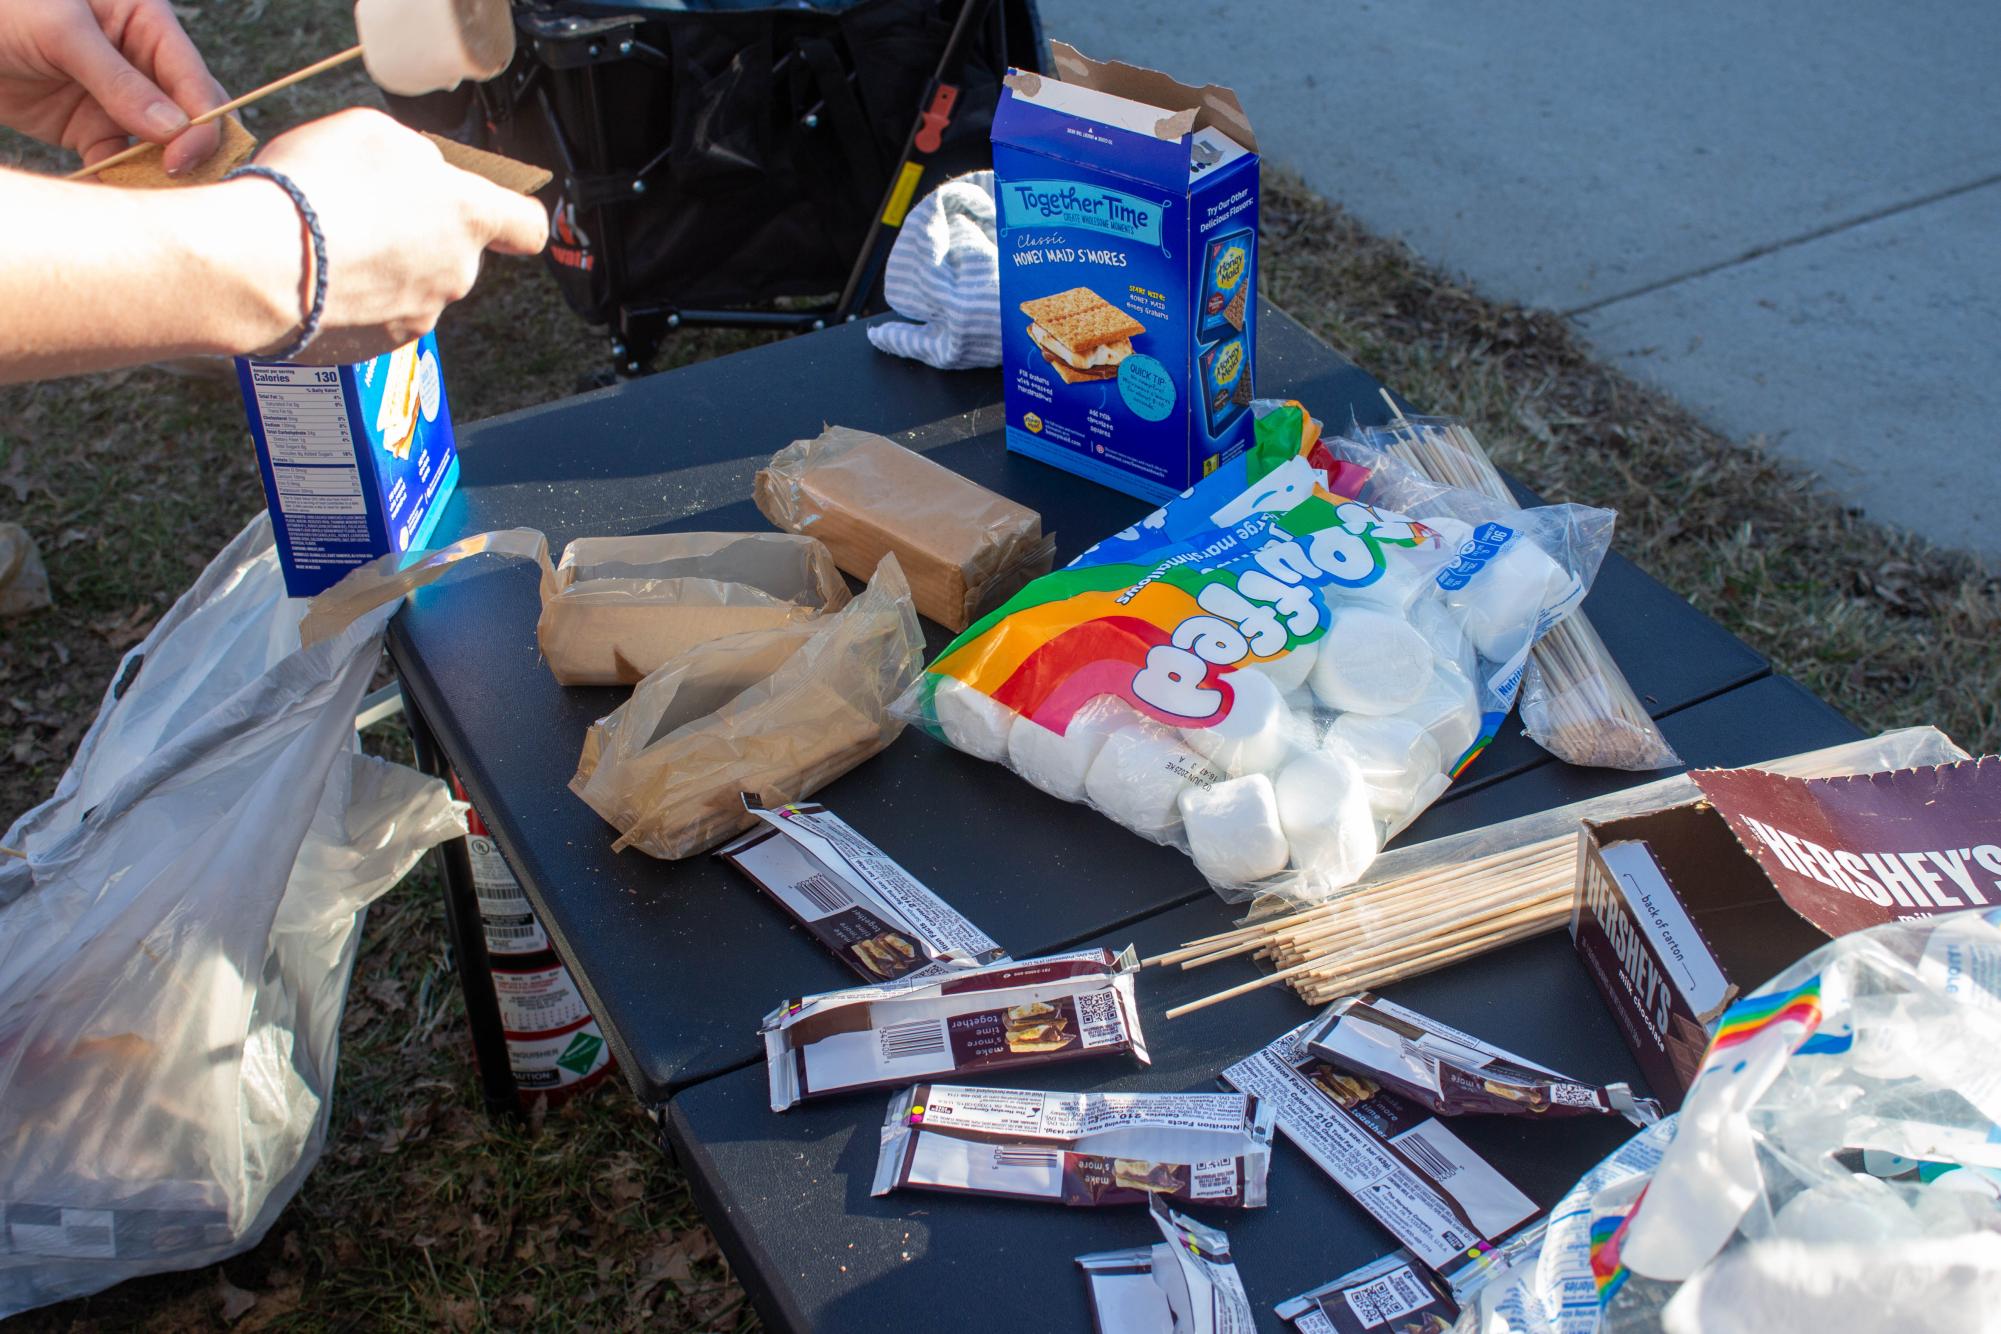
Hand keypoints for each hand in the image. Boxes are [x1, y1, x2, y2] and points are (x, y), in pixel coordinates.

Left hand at [0, 0, 224, 172]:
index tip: (182, 159)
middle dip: (193, 151)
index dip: (200, 122)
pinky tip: (113, 194)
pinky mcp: (90, 130)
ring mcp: (118, 100)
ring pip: (160, 146)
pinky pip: (117, 161)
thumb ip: (119, 80)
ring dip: (160, 172)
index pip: (194, 81)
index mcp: (147, 25)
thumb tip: (175, 130)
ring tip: (153, 197)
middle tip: (181, 183)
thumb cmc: (4, 9)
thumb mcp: (61, 32)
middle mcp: (142, 64)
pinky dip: (119, 181)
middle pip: (191, 116)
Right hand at [247, 109, 547, 362]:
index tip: (502, 214)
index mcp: (467, 215)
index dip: (514, 217)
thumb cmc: (317, 187)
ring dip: (379, 264)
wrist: (260, 263)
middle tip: (363, 206)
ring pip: (409, 284)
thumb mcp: (372, 131)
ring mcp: (418, 316)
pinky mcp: (376, 347)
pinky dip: (349, 296)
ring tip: (324, 238)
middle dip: (417, 231)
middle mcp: (456, 274)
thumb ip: (413, 153)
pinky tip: (311, 272)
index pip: (526, 225)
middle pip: (453, 250)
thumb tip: (422, 172)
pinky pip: (371, 314)